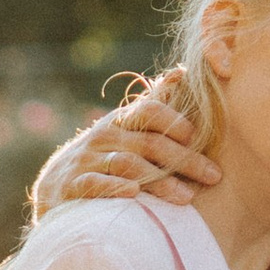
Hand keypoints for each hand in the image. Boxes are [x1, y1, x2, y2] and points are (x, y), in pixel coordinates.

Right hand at [33, 75, 218, 212]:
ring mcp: (88, 160)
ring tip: (187, 197)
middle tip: (214, 176)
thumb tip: (182, 71)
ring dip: (161, 181)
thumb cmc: (103, 154)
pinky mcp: (73, 185)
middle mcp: (104, 136)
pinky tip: (134, 193)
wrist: (56, 186)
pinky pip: (95, 184)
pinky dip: (114, 187)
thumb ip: (153, 104)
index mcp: (121, 121)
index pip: (149, 111)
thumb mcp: (123, 127)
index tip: (197, 138)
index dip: (175, 121)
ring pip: (128, 165)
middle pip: (149, 143)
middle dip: (185, 160)